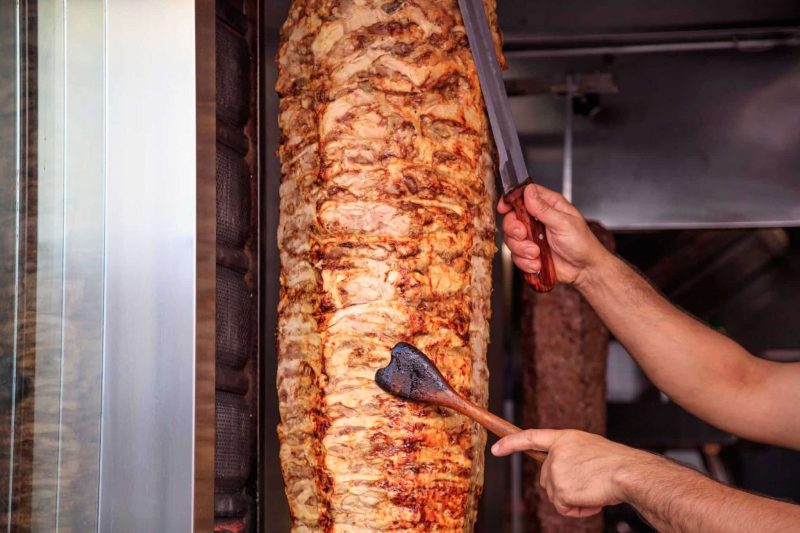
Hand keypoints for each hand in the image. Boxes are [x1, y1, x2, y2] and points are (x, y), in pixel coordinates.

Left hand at [491, 429, 663, 517]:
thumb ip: (569, 457)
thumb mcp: (589, 450)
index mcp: (564, 438)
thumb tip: (561, 479)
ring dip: (574, 499)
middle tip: (589, 484)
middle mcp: (555, 453)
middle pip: (546, 478)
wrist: (628, 472)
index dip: (511, 443)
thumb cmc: (617, 463)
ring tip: (594, 489)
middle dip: (564, 487)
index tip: (496, 449)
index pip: (530, 437)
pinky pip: (563, 508)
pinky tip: (592, 499)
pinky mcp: (559, 489)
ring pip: (554, 494)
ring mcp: (555, 470)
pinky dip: (578, 510)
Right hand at [497, 184, 607, 286]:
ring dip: (521, 249)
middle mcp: (537, 220)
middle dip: (514, 229)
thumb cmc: (581, 243)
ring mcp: (532, 237)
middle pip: (512, 218)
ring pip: (511, 239)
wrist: (584, 270)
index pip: (523, 195)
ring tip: (536, 254)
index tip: (504, 208)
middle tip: (523, 235)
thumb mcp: (564, 222)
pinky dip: (525, 262)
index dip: (510, 200)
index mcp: (548, 205)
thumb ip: (544, 208)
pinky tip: (537, 263)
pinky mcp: (529, 253)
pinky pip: (516, 256)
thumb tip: (528, 192)